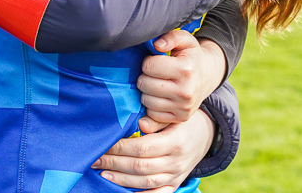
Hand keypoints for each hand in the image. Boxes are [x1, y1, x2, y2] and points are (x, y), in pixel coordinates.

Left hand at [91, 109, 214, 191]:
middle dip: (114, 163)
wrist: (205, 135)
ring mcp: (176, 176)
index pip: (143, 148)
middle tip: (96, 158)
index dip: (121, 148)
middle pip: (140, 167)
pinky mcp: (174, 184)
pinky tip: (122, 190)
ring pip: (144, 183)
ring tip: (103, 172)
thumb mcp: (174, 115)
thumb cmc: (182, 121)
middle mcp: (176, 162)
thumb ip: (156, 119)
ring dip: (121, 179)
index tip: (104, 144)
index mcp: (175, 142)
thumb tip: (139, 124)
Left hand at [138, 30, 225, 123]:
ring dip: (147, 92)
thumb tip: (156, 45)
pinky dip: (152, 106)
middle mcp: (185, 91)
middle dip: (145, 77)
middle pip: (145, 85)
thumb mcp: (185, 40)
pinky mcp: (180, 118)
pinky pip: (153, 115)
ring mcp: (183, 107)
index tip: (155, 61)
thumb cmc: (191, 56)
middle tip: (155, 74)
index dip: (148, 62)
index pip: (149, 66)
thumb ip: (171, 36)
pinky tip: (159, 97)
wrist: (208, 75)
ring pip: (146, 101)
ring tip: (157, 84)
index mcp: (185, 69)